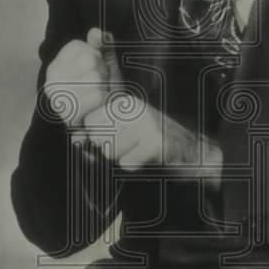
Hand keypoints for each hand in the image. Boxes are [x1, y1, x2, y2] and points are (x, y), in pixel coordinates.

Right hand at [45, 27, 122, 128]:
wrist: (109, 121)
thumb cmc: (105, 88)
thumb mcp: (105, 61)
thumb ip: (102, 43)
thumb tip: (96, 33)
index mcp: (56, 65)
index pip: (80, 47)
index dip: (96, 56)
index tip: (94, 70)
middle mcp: (51, 80)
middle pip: (90, 62)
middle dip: (102, 72)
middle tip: (100, 86)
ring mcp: (58, 98)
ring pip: (94, 78)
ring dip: (104, 86)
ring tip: (100, 96)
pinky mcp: (70, 115)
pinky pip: (97, 95)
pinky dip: (105, 99)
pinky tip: (100, 105)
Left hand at [80, 95, 222, 177]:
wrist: (193, 152)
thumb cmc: (152, 143)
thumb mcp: (125, 132)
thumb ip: (98, 133)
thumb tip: (76, 139)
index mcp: (124, 102)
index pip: (89, 122)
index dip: (98, 136)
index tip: (117, 138)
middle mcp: (134, 109)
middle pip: (96, 137)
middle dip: (108, 148)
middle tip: (130, 147)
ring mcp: (146, 124)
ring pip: (109, 151)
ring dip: (121, 157)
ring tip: (139, 152)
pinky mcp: (156, 142)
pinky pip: (126, 163)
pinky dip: (134, 166)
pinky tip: (147, 160)